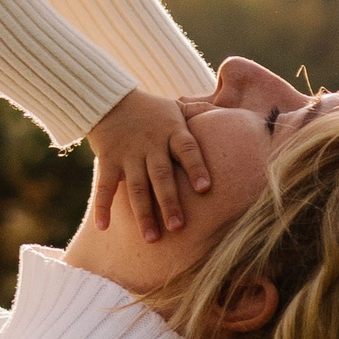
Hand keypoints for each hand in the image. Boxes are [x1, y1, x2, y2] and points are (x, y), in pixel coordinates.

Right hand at [87, 87, 215, 242]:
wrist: (109, 100)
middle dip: (169, 202)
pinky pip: (105, 186)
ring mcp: (128, 154)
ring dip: (143, 213)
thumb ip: (201, 112)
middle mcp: (151, 144)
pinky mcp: (108, 160)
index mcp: (172, 132)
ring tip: (151, 238)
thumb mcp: (176, 106)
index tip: (205, 188)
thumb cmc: (151, 109)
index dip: (196, 167)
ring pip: (136, 187)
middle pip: (161, 175)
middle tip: (178, 228)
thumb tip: (236, 115)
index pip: (187, 149)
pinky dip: (102, 206)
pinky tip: (103, 227)